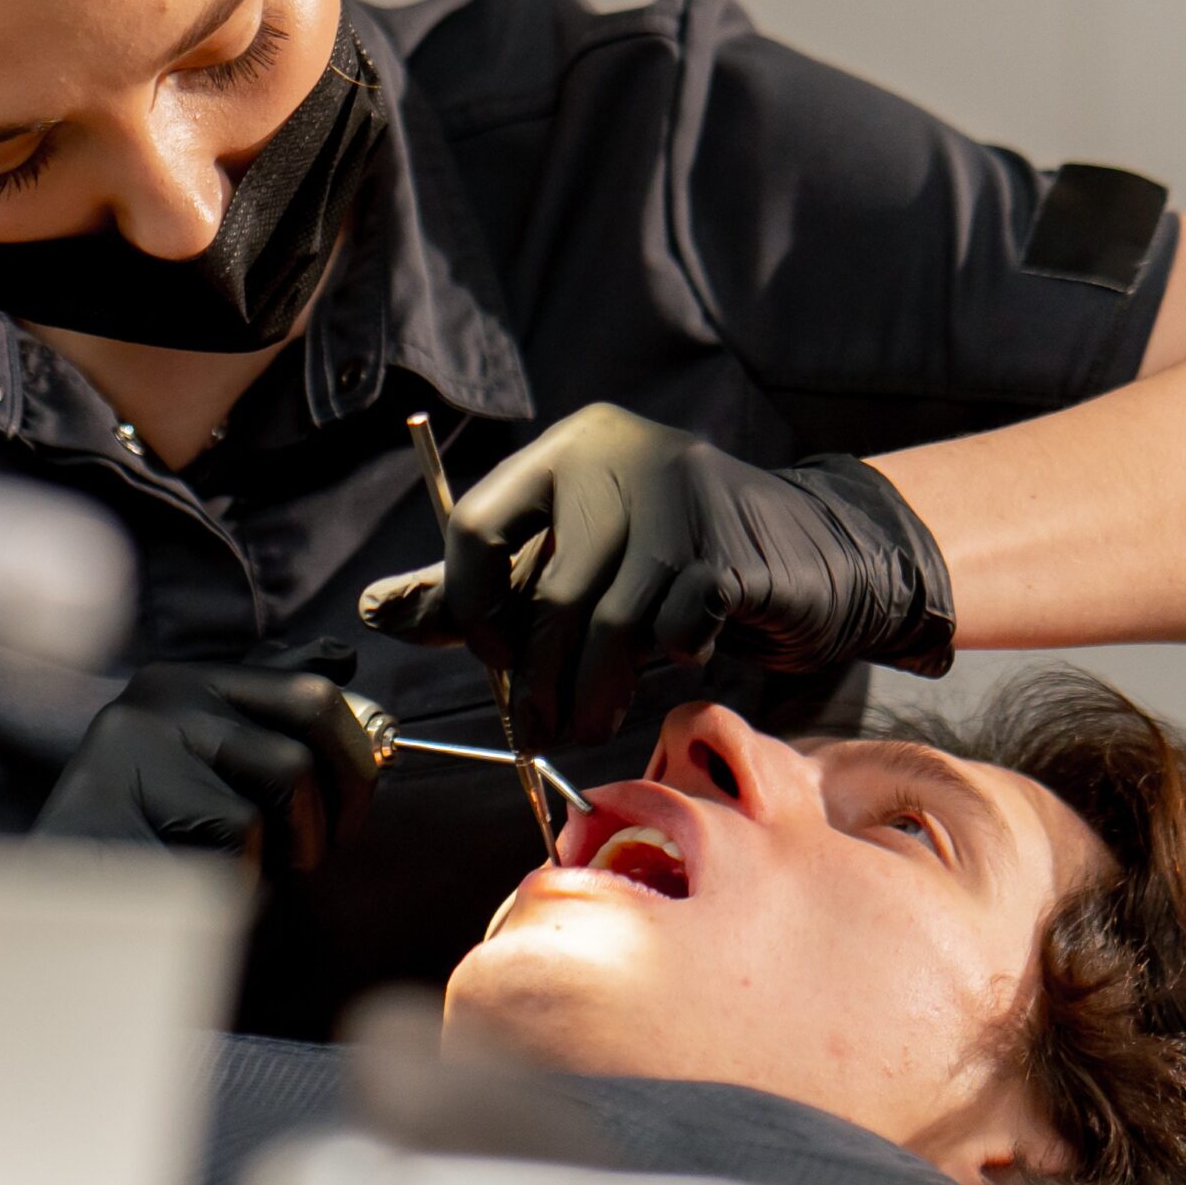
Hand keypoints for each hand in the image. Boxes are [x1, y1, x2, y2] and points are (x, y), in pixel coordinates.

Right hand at [33, 641, 379, 872]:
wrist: (59, 916)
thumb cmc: (151, 849)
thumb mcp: (215, 773)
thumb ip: (270, 716)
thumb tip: (344, 656)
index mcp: (187, 682)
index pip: (312, 692)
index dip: (354, 756)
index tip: (347, 813)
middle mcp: (162, 694)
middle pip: (311, 723)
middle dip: (335, 800)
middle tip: (307, 854)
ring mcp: (142, 737)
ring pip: (283, 781)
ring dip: (283, 849)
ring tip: (236, 869)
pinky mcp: (126, 791)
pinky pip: (236, 835)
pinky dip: (235, 876)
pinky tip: (189, 881)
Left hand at [359, 404, 952, 746]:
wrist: (807, 546)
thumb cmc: (668, 558)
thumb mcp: (571, 558)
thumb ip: (482, 585)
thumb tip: (378, 611)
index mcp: (568, 450)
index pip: (479, 526)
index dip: (467, 606)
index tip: (490, 658)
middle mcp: (621, 458)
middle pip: (550, 591)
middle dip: (537, 680)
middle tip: (535, 734)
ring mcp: (685, 499)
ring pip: (612, 620)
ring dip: (594, 692)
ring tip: (585, 727)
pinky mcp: (736, 549)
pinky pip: (679, 625)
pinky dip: (669, 658)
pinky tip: (674, 660)